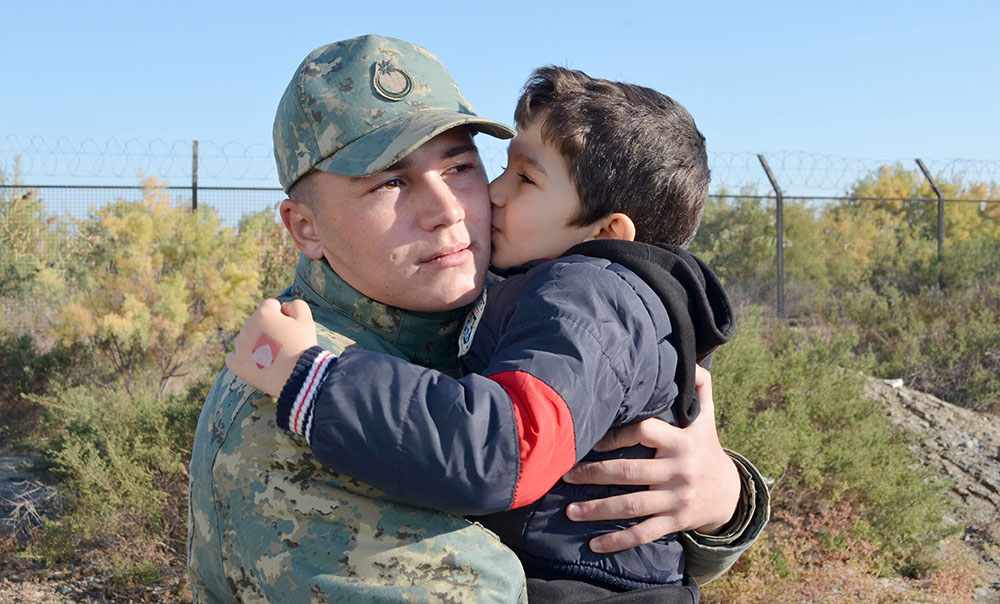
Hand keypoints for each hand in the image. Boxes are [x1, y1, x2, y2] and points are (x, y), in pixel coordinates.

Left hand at [225, 299, 317, 396]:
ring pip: (246, 337)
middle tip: (283, 344)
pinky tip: (254, 361)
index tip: (290, 328)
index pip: (271, 306)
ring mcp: (240, 345)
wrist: (298, 376)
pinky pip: (232, 356)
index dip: (283, 316)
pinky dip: (242, 357)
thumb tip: (284, 307)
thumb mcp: (306, 320)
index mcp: (263, 313)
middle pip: (257, 321)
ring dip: (256, 342)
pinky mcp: (237, 364)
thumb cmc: (303, 346)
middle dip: (268, 328)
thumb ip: (295, 305)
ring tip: (273, 356)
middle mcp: (247, 326)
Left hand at [561, 366, 739, 552]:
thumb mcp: (707, 419)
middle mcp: (678, 470)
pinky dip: (618, 541)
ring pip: (631, 506)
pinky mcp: (674, 522)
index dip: (616, 434)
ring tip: (568, 511)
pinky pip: (643, 534)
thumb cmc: (706, 448)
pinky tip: (593, 545)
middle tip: (563, 475)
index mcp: (681, 441)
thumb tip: (693, 360)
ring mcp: (676, 499)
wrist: (731, 494)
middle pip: (629, 472)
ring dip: (597, 510)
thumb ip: (700, 389)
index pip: (644, 431)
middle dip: (593, 474)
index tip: (589, 437)